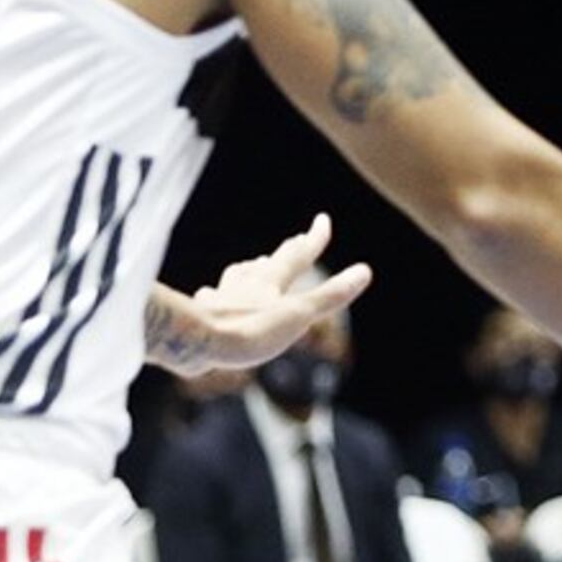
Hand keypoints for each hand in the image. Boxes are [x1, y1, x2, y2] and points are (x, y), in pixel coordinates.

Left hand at [155, 214, 372, 376]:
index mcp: (272, 282)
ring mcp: (221, 298)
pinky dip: (214, 293)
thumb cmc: (249, 331)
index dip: (314, 238)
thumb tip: (365, 270)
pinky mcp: (201, 314)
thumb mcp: (298, 315)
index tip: (323, 219)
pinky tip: (209, 295)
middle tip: (295, 241)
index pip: (298, 255)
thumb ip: (331, 295)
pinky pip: (209, 297)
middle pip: (269, 262)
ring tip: (253, 266)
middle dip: (286, 253)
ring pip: (237, 275)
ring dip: (250, 269)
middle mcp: (246, 284)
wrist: (196, 342)